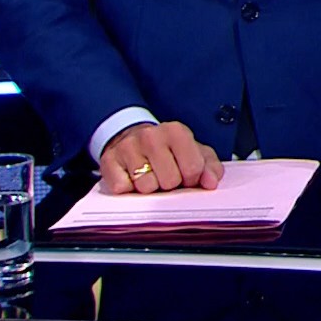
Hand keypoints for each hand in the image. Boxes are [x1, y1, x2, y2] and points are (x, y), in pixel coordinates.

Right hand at [99, 121, 222, 194]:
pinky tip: (132, 177)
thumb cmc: (168, 150)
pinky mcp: (109, 161)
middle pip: (170, 181)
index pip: (193, 169)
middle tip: (164, 175)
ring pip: (146, 187)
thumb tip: (211, 182)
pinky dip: (129, 189)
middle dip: (169, 184)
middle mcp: (151, 135)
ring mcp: (128, 147)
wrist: (133, 138)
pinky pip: (123, 188)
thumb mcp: (194, 152)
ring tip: (149, 175)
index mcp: (176, 131)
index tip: (186, 175)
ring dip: (149, 188)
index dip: (191, 179)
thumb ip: (209, 167)